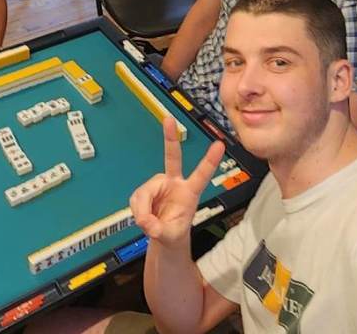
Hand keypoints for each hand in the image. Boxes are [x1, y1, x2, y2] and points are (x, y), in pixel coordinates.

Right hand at [129, 117, 224, 249]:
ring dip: (143, 209)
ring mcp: (158, 185)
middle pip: (172, 158)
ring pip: (145, 192)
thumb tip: (147, 223)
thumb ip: (159, 231)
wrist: (162, 233)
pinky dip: (137, 211)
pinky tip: (142, 218)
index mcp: (190, 192)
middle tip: (168, 119)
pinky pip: (137, 199)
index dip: (210, 161)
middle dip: (170, 138)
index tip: (219, 145)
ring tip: (147, 223)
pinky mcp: (145, 191)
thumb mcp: (171, 236)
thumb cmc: (173, 230)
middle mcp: (174, 183)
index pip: (201, 175)